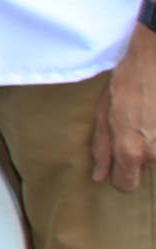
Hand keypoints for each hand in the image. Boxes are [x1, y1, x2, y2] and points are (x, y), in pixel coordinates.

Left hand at [91, 24, 155, 190]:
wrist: (155, 62)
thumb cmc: (126, 85)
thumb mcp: (103, 114)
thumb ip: (101, 148)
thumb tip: (98, 176)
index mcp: (130, 149)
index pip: (126, 185)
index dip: (118, 175)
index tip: (116, 161)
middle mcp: (154, 153)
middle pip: (140, 167)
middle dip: (133, 152)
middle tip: (129, 126)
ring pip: (154, 155)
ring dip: (148, 141)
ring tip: (143, 116)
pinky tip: (154, 116)